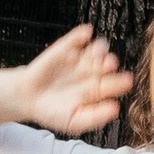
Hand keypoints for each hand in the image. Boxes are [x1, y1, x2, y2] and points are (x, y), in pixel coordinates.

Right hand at [17, 25, 132, 140]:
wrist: (27, 98)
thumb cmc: (54, 112)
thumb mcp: (74, 121)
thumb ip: (95, 117)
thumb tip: (116, 109)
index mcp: (98, 89)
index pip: (114, 84)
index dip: (120, 82)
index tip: (126, 80)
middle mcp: (93, 72)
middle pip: (107, 64)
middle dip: (109, 63)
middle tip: (110, 64)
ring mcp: (80, 58)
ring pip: (95, 50)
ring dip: (99, 48)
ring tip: (97, 52)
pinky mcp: (66, 48)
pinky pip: (76, 39)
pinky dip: (80, 35)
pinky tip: (86, 33)